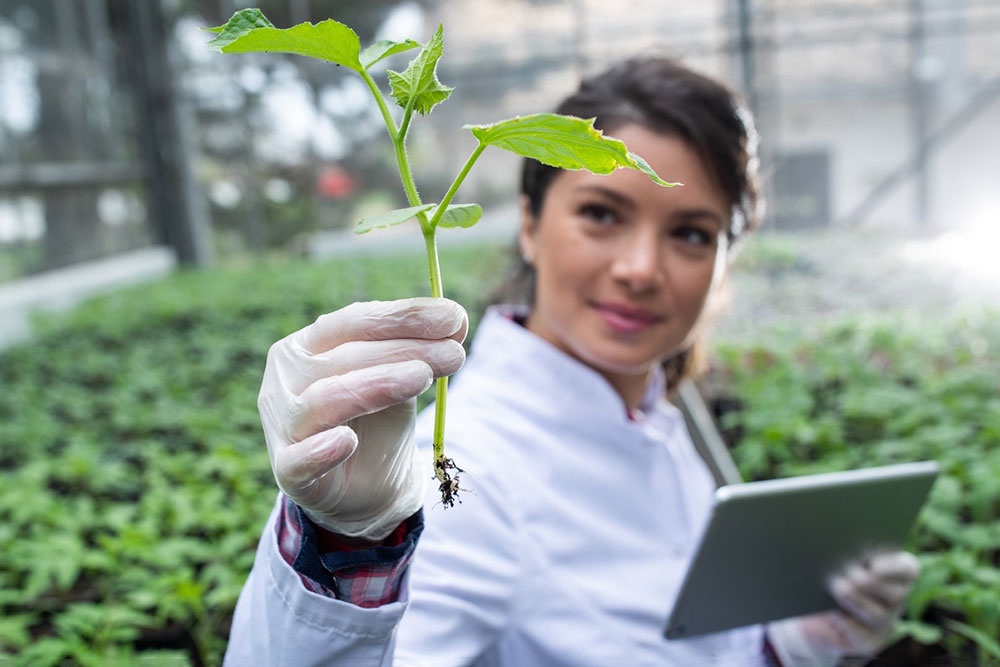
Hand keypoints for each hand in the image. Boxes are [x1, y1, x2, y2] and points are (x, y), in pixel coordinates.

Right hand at [258, 298, 466, 539]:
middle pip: (344, 357)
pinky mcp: (288, 472)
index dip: (403, 317)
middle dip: (404, 350)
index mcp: (308, 345)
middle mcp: (287, 378)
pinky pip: (298, 461)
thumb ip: (420, 349)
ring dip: (375, 385)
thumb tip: (456, 318)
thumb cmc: (377, 419)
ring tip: (422, 378)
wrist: (367, 487)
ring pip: (324, 399)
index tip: (453, 317)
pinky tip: (347, 442)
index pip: (354, 322)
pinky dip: (320, 451)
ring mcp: (282, 424)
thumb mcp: (402, 378)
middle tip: (454, 354)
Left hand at [767, 551, 919, 666]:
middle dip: (872, 582)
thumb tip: (834, 537)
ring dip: (857, 600)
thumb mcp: (831, 558)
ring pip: (878, 615)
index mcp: (893, 573)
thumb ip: (839, 548)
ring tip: (837, 586)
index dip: (894, 566)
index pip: (907, 568)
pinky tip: (831, 611)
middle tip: (850, 571)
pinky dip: (845, 622)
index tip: (872, 561)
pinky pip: (860, 634)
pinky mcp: (867, 641)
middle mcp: (894, 599)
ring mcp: (883, 623)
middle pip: (896, 593)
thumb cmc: (823, 575)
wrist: (811, 613)